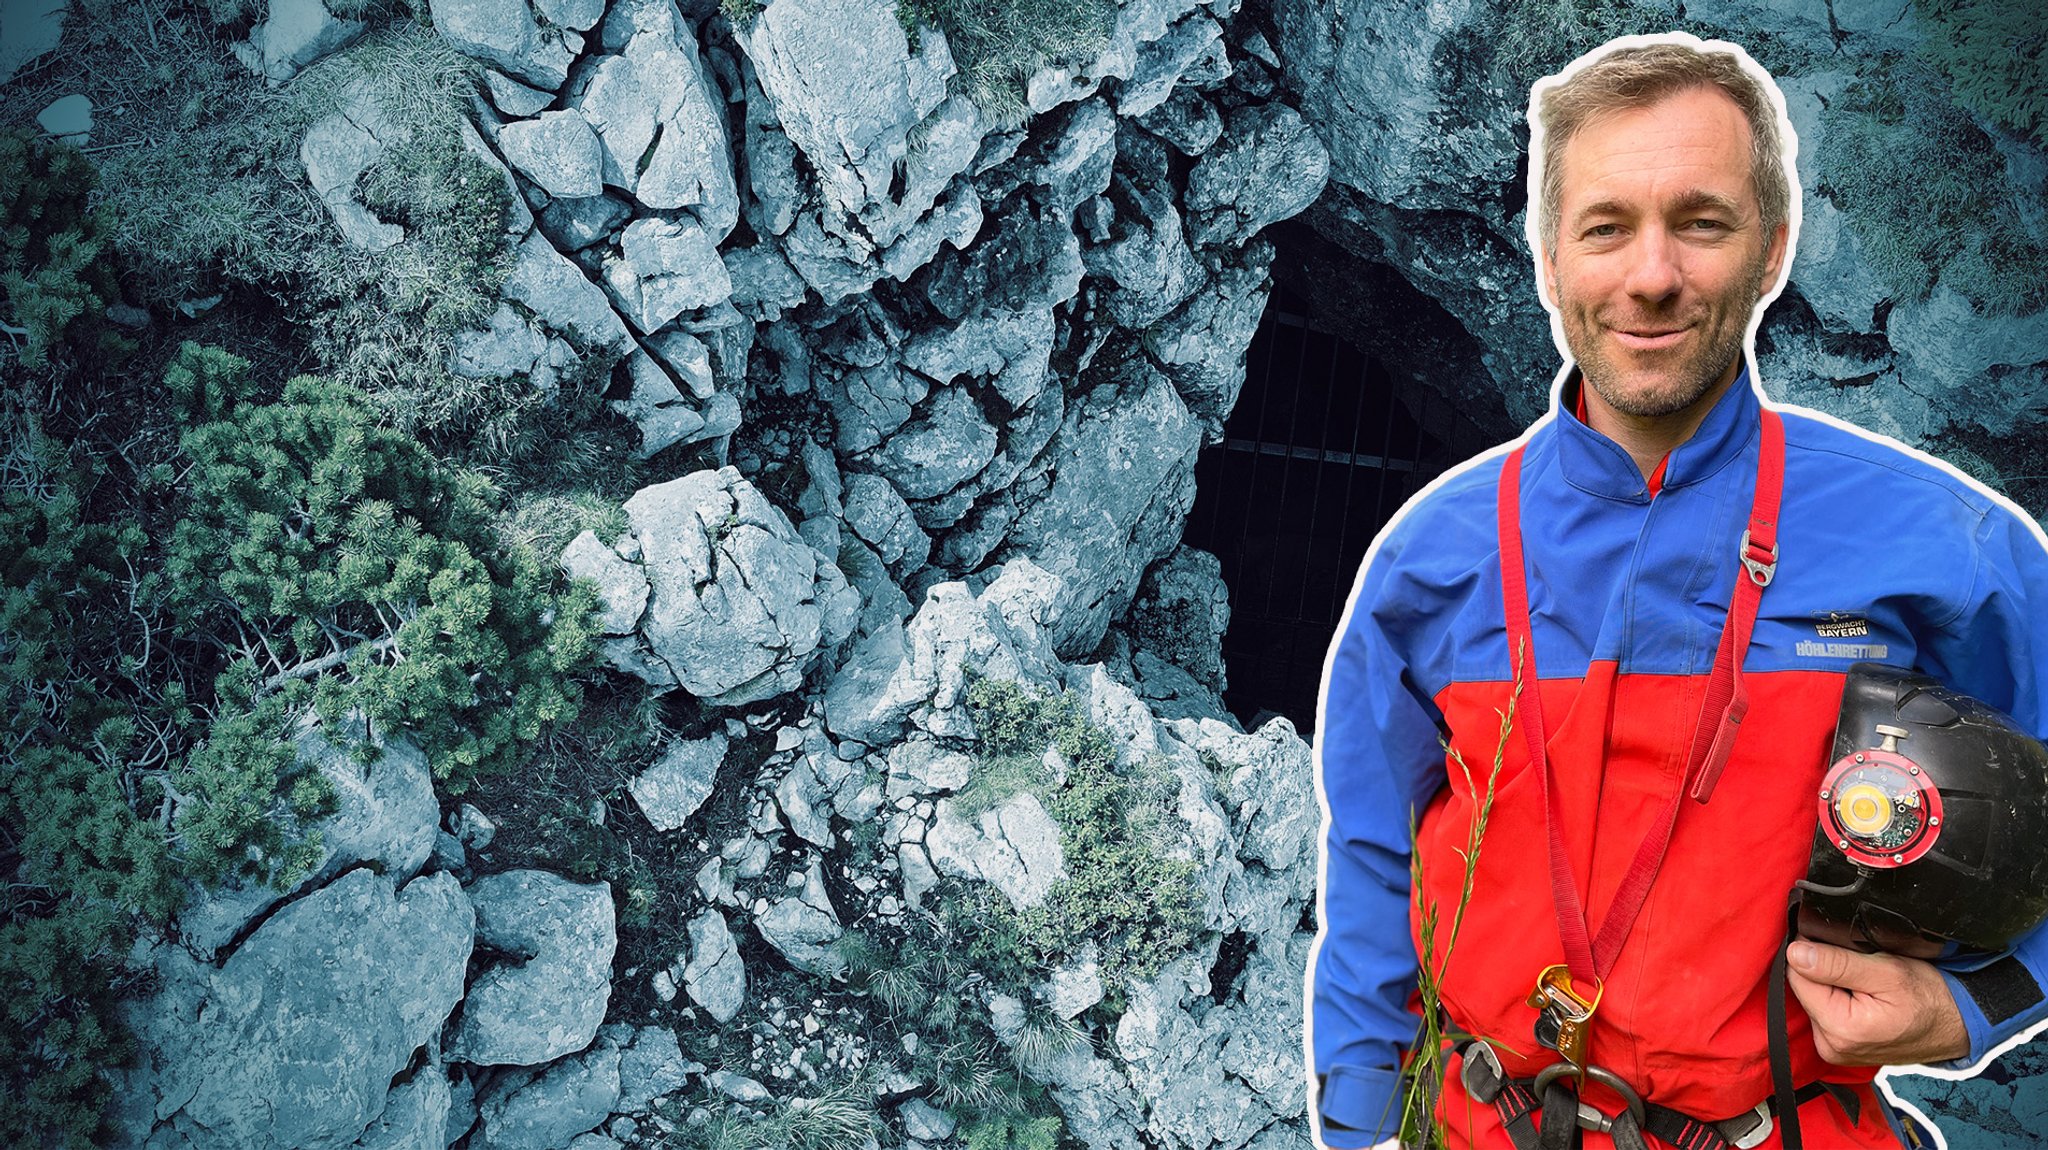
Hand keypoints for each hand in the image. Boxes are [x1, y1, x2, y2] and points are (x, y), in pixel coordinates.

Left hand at [1785, 939, 1969, 1064]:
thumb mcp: (1887, 972)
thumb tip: (1795, 953)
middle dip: (1825, 972)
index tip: (1840, 948)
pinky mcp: (1840, 1048)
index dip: (1813, 954)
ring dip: (1833, 986)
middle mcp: (1831, 1046)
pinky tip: (1862, 997)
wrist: (1956, 1024)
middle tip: (1862, 969)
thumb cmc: (1929, 997)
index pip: (1797, 977)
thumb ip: (1837, 964)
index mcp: (1840, 1029)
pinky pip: (1826, 1013)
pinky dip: (1840, 1000)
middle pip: (1804, 989)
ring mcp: (1835, 1050)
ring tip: (1865, 985)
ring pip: (1814, 999)